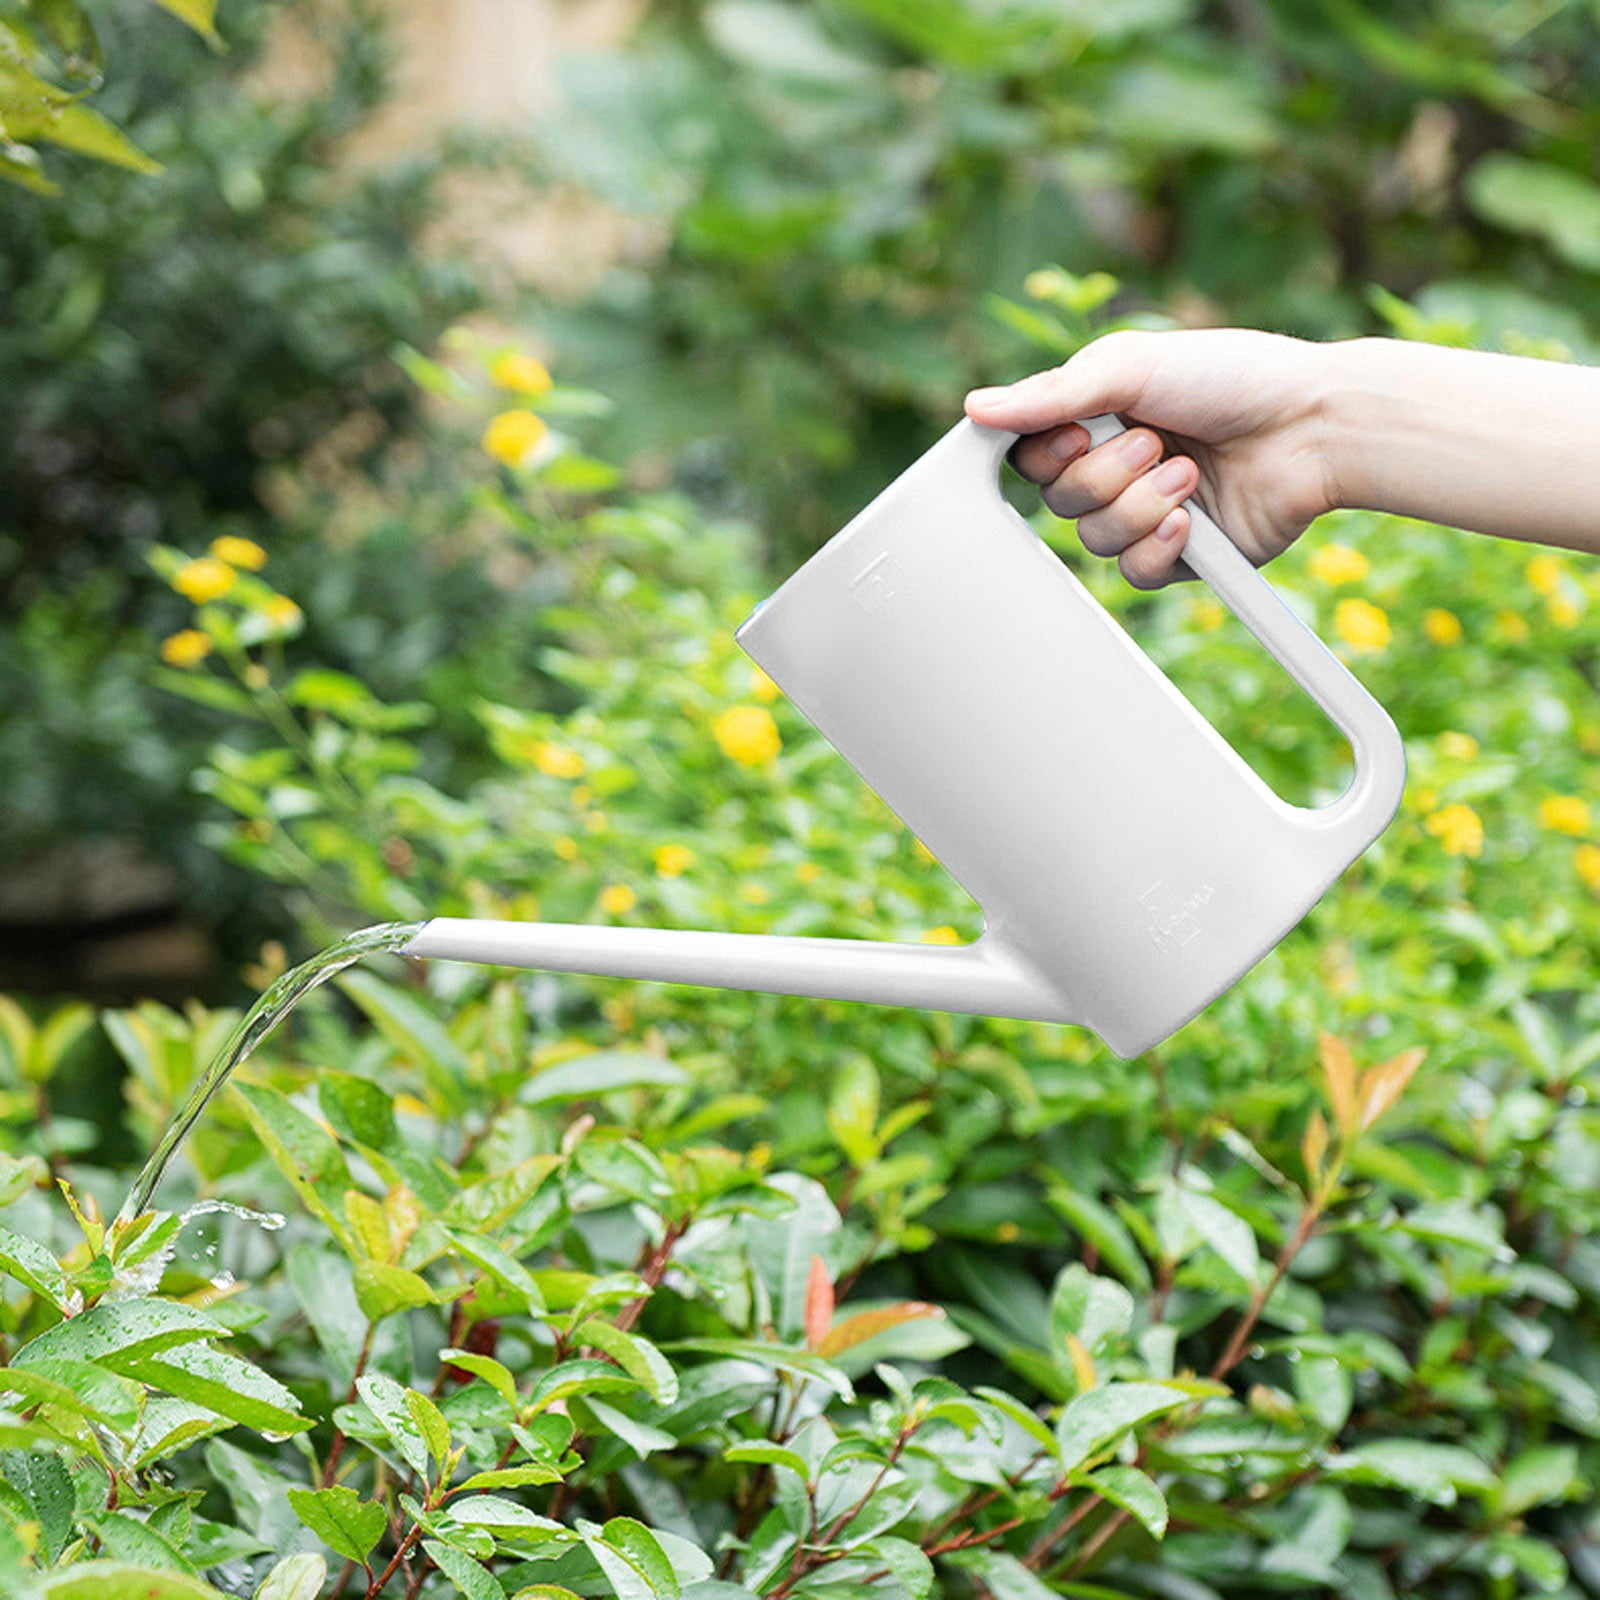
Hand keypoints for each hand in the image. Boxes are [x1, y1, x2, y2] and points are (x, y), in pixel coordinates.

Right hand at [964, 328, 1337, 587]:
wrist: (1313, 427)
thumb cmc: (1235, 379)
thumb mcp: (1133, 367)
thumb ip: (1051, 394)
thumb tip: (975, 409)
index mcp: (1099, 417)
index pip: (1031, 454)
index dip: (1045, 453)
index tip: (1078, 429)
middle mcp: (1117, 467)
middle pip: (1057, 501)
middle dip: (1105, 474)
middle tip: (1154, 443)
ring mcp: (1146, 513)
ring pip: (1093, 540)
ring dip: (1141, 504)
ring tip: (1190, 473)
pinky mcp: (1179, 556)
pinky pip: (1133, 573)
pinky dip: (1158, 546)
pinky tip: (1191, 519)